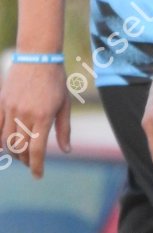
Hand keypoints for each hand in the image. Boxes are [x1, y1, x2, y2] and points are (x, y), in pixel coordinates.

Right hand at [0, 63, 70, 177]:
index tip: (38, 175)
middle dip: (26, 160)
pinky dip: (0, 140)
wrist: (38, 56)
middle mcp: (25, 114)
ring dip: (13, 151)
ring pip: (6, 141)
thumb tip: (66, 151)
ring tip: (21, 152)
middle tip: (32, 162)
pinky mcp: (2, 103)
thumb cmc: (55, 80)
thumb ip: (64, 129)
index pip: (37, 150)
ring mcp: (11, 109)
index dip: (37, 166)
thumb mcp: (65, 104)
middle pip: (20, 148)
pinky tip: (5, 144)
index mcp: (44, 116)